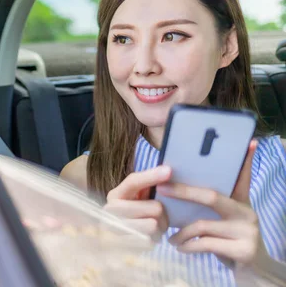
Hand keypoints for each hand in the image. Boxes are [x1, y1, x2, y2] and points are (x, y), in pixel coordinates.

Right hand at [104, 165, 171, 241]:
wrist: (115, 237)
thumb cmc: (132, 212)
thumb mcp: (135, 196)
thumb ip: (147, 183)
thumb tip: (167, 171)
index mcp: (114, 196)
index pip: (133, 182)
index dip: (151, 176)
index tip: (168, 171)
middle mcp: (110, 211)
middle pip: (155, 208)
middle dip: (162, 211)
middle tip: (159, 214)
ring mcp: (115, 230)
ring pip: (154, 225)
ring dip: (160, 226)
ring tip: (153, 225)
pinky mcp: (124, 246)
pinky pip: (151, 241)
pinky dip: (154, 238)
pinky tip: (148, 236)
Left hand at [158, 140, 265, 267]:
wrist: (253, 273)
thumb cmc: (230, 244)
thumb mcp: (224, 223)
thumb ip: (209, 208)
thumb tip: (178, 189)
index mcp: (241, 203)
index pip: (241, 177)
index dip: (244, 160)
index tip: (248, 142)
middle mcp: (247, 213)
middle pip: (211, 196)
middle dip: (183, 191)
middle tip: (162, 189)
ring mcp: (248, 231)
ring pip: (203, 224)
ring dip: (181, 232)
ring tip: (170, 237)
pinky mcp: (244, 250)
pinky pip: (206, 244)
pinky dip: (188, 246)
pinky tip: (180, 248)